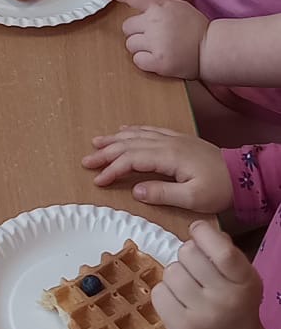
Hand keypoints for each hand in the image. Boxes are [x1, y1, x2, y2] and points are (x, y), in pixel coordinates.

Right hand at [84, 127, 232, 211]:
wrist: (241, 174)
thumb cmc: (218, 188)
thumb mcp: (192, 198)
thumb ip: (163, 194)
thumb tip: (136, 191)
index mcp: (169, 157)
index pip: (132, 160)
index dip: (113, 169)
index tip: (98, 180)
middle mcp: (167, 143)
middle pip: (129, 144)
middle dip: (106, 152)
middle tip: (86, 161)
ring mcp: (172, 139)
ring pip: (137, 135)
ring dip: (115, 139)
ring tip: (96, 143)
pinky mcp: (178, 140)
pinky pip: (150, 130)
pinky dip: (133, 130)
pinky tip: (124, 131)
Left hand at [99, 0, 208, 77]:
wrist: (212, 49)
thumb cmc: (194, 26)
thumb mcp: (178, 5)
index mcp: (160, 7)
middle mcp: (155, 23)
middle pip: (126, 26)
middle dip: (136, 31)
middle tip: (153, 35)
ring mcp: (156, 43)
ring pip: (130, 44)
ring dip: (140, 47)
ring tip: (158, 47)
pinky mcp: (158, 62)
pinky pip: (137, 60)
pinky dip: (145, 61)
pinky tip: (158, 58)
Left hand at [154, 221, 270, 328]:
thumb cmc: (237, 310)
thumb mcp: (244, 280)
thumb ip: (226, 253)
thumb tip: (200, 229)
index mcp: (244, 282)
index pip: (221, 249)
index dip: (203, 233)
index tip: (198, 231)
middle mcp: (224, 298)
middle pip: (188, 253)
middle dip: (188, 256)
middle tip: (195, 272)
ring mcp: (200, 316)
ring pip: (171, 271)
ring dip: (175, 276)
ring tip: (188, 290)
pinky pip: (159, 293)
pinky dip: (165, 294)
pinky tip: (178, 304)